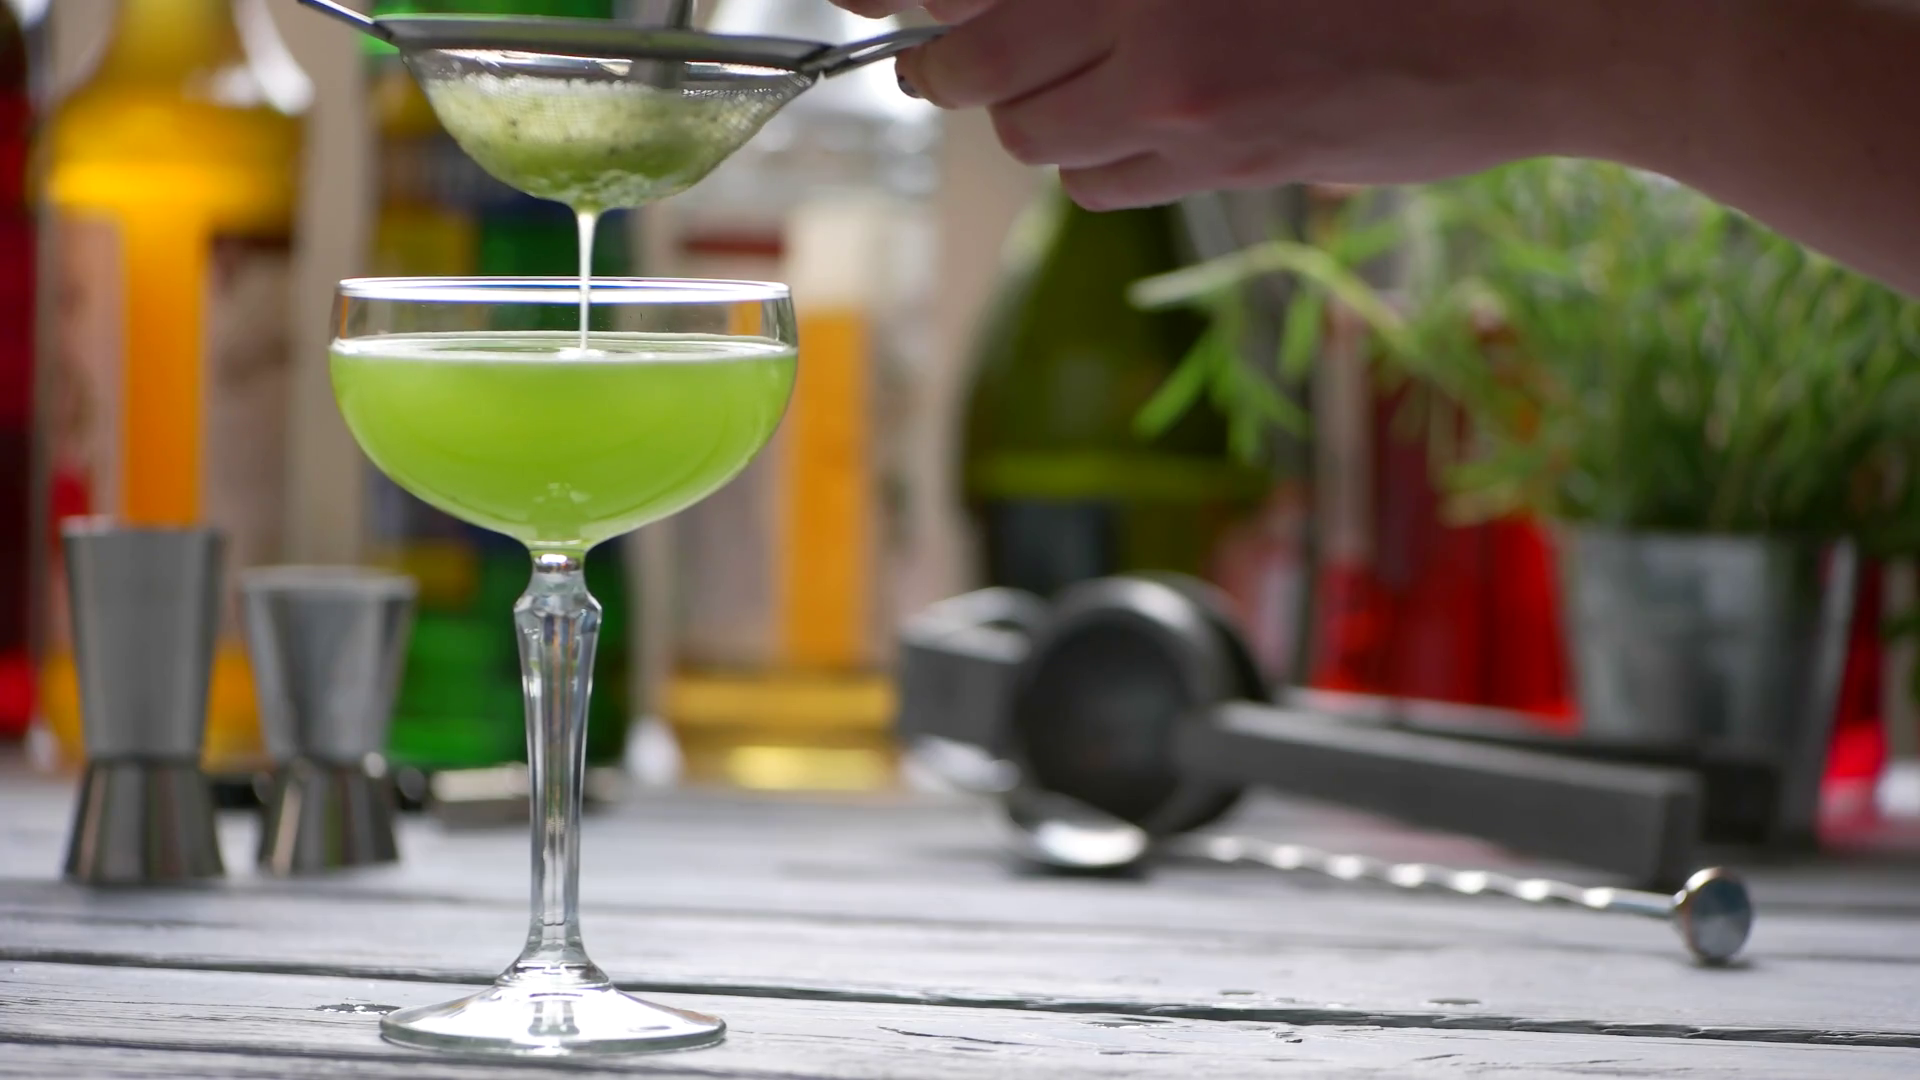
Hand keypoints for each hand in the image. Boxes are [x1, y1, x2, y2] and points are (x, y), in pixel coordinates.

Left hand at [872, 0, 1673, 210]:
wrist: (1546, 18)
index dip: (915, 1)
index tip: (891, 2)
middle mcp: (1150, 25)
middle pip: (981, 77)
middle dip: (950, 68)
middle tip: (944, 59)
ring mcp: (1188, 105)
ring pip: (1039, 140)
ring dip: (1033, 112)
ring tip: (1067, 80)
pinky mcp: (1228, 167)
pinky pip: (1106, 184)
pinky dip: (1099, 157)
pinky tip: (1136, 121)